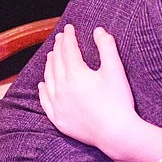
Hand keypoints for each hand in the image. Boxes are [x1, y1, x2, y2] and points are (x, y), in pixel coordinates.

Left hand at [39, 24, 136, 150]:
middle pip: (56, 62)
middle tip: (60, 38)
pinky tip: (43, 84)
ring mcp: (58, 105)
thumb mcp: (115, 70)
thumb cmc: (118, 101)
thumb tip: (98, 30)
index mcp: (76, 74)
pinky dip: (43, 90)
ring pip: (49, 79)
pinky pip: (45, 101)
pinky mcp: (59, 119)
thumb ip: (107, 47)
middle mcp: (62, 88)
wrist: (116, 133)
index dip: (68, 37)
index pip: (68, 49)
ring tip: (51, 56)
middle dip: (58, 48)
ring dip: (49, 65)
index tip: (69, 28)